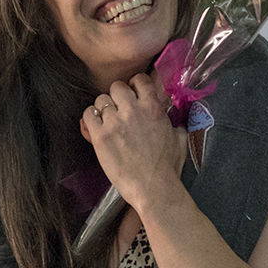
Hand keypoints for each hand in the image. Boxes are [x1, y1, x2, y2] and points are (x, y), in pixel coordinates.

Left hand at [80, 72, 185, 208]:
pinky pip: (88, 114)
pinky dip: (91, 118)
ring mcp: (115, 122)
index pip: (139, 80)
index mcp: (153, 108)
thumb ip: (173, 123)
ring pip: (101, 99)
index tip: (133, 93)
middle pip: (117, 87)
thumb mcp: (179, 138)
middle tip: (119, 109)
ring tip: (108, 121)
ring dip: (104, 108)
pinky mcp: (100, 136)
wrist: (153, 187)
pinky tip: (96, 127)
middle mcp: (133, 110)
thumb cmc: (168, 167)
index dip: (134, 85)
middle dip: (117, 96)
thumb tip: (172, 121)